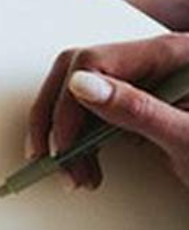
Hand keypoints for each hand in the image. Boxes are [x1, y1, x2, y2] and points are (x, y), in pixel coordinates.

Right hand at [27, 33, 188, 189]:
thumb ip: (138, 109)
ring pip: (80, 94)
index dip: (71, 103)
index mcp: (171, 55)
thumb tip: (82, 85)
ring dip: (67, 135)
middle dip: (60, 120)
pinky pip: (94, 111)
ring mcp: (147, 81)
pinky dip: (81, 140)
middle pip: (79, 72)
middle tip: (57, 160)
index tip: (66, 145)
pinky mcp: (141, 104)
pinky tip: (88, 164)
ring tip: (78, 174)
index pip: (96, 61)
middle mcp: (155, 61)